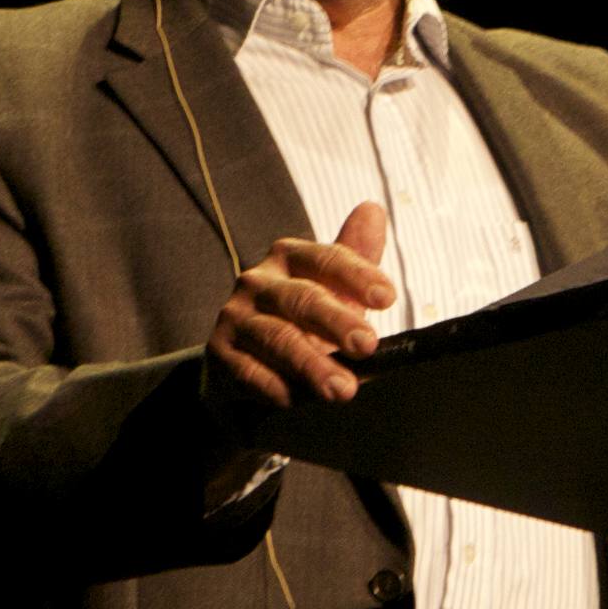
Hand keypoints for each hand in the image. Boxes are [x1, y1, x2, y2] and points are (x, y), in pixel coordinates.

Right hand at [202, 199, 396, 428]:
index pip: (325, 259)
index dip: (357, 276)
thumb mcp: (332, 288)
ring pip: (276, 337)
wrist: (246, 358)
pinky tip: (295, 399)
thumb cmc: (300, 318)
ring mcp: (236, 316)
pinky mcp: (220, 352)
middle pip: (300, 298)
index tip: (387, 298)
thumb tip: (373, 209)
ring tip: (342, 389)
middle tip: (368, 345)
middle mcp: (259, 281)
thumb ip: (355, 255)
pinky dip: (273, 385)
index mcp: (289, 257)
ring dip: (310, 364)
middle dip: (336, 322)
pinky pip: (246, 369)